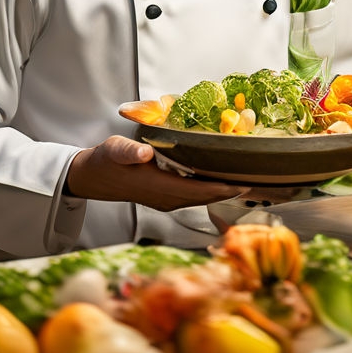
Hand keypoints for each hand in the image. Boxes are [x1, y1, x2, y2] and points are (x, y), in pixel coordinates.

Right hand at [66, 136, 247, 211]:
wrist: (94, 177)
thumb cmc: (107, 161)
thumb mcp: (115, 150)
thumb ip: (130, 152)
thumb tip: (145, 153)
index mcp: (158, 187)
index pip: (197, 190)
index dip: (221, 188)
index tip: (243, 183)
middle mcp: (166, 199)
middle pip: (205, 198)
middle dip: (230, 191)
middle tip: (257, 179)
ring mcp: (166, 201)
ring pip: (201, 199)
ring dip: (222, 192)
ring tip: (244, 180)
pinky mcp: (165, 199)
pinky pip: (193, 198)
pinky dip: (209, 191)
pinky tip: (218, 182)